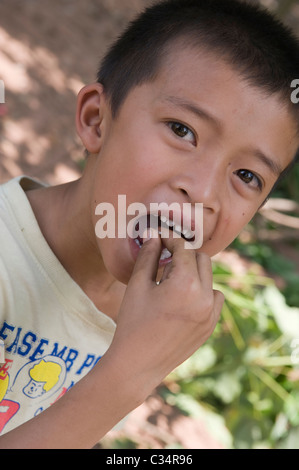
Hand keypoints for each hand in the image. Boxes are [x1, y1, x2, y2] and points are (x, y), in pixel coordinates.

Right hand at [107, 229, 223, 397]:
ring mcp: (210, 314)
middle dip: (183, 255)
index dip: (170, 240)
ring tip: (172, 282)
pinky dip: (203, 292)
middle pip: (201, 259)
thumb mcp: (137, 284)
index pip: (183, 249)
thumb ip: (149, 256)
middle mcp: (204, 297)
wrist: (136, 364)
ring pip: (210, 278)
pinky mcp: (210, 327)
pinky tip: (183, 299)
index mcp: (186, 284)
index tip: (159, 238)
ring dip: (195, 272)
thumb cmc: (132, 322)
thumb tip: (154, 235)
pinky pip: (214, 298)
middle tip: (163, 261)